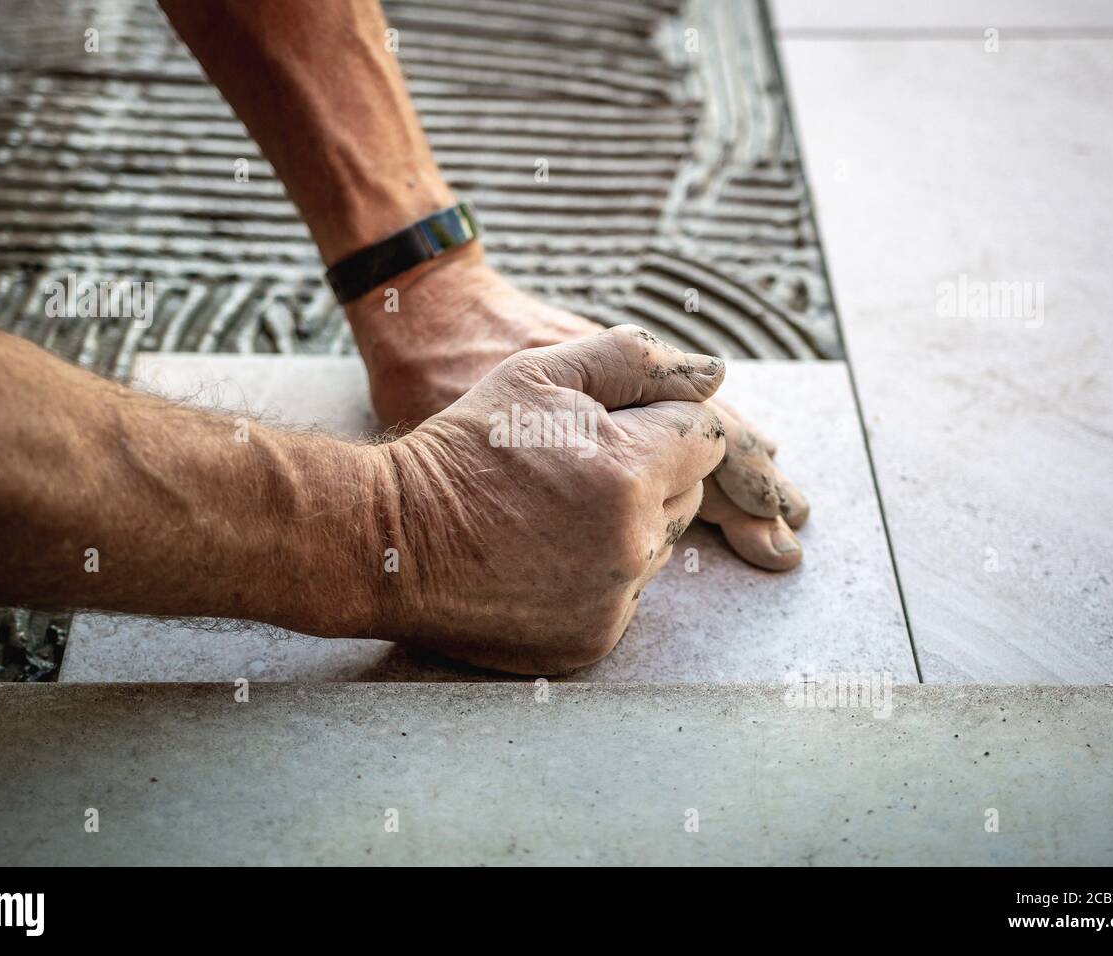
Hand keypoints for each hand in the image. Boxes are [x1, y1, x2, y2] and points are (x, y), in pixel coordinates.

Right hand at [372, 325, 725, 672]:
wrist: (396, 541)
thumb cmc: (466, 446)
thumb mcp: (540, 372)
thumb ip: (635, 361)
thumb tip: (716, 371)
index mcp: (628, 471)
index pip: (702, 437)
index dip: (658, 425)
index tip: (606, 431)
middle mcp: (631, 545)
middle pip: (687, 495)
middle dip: (648, 474)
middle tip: (574, 470)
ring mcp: (614, 600)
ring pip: (659, 546)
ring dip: (627, 526)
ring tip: (555, 513)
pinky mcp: (594, 641)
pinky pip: (628, 595)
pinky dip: (601, 576)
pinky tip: (546, 558)